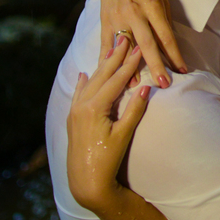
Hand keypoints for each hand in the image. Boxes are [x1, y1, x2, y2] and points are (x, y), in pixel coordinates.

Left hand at [67, 36, 150, 212]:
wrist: (86, 181)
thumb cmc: (108, 160)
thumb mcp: (124, 135)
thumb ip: (134, 110)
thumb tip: (146, 86)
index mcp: (94, 107)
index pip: (116, 80)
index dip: (129, 63)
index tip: (139, 48)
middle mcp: (82, 105)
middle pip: (101, 75)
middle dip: (114, 57)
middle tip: (125, 38)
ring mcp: (75, 111)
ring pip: (90, 81)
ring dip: (101, 65)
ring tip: (110, 49)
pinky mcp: (72, 118)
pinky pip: (78, 94)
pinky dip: (83, 82)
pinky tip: (84, 73)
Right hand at [94, 0, 186, 86]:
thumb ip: (163, 16)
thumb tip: (168, 41)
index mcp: (152, 4)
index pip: (166, 35)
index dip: (175, 54)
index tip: (182, 70)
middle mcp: (134, 11)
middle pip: (148, 44)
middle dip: (157, 66)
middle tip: (165, 84)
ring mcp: (117, 15)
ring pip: (126, 47)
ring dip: (131, 68)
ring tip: (136, 86)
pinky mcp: (105, 18)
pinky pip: (106, 42)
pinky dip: (107, 60)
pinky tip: (109, 74)